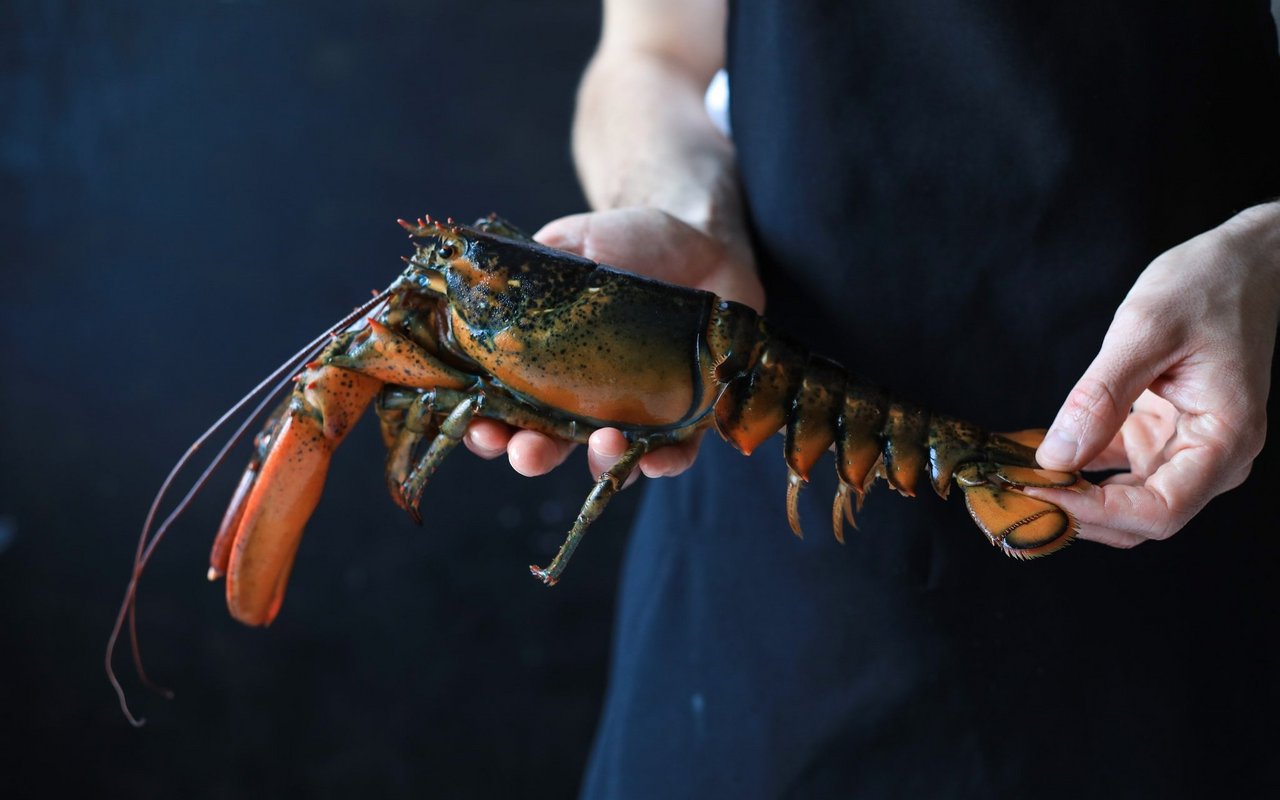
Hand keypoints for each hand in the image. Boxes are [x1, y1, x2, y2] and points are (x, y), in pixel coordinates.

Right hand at [463, 206, 762, 481]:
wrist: (698, 235)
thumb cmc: (626, 239)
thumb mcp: (569, 243)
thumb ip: (526, 267)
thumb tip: (475, 283)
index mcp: (540, 362)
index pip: (499, 407)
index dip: (483, 426)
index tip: (478, 426)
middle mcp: (580, 397)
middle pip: (546, 444)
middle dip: (531, 455)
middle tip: (528, 452)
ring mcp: (630, 410)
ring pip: (606, 458)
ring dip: (598, 462)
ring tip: (603, 444)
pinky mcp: (685, 414)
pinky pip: (674, 453)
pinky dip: (664, 463)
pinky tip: (656, 459)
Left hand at [1026, 203, 1279, 547]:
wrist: (1241, 263)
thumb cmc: (1207, 286)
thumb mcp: (1146, 330)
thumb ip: (1101, 397)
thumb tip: (1057, 457)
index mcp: (1224, 440)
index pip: (1159, 511)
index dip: (1094, 512)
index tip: (1037, 491)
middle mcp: (1210, 457)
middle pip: (1138, 519)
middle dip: (1075, 512)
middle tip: (1011, 491)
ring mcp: (1184, 449)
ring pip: (1122, 502)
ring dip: (1069, 495)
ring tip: (1013, 476)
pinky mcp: (1160, 436)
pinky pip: (1113, 471)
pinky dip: (1074, 467)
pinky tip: (1031, 453)